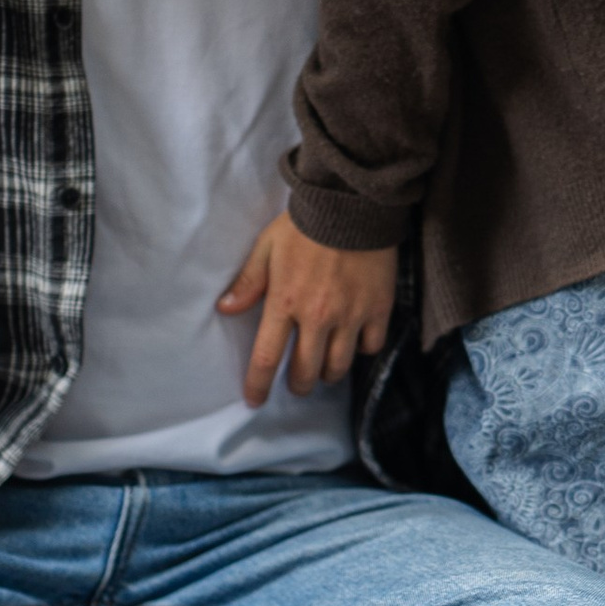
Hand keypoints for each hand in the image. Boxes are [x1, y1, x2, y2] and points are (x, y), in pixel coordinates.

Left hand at [219, 211, 396, 405]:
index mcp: (284, 302)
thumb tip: (225, 309)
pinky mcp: (378, 309)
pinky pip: (370, 346)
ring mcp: (351, 315)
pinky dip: (361, 349)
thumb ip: (249, 281)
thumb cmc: (304, 224)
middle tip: (297, 383)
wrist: (353, 205)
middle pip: (306, 372)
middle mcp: (317, 316)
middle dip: (298, 385)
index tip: (255, 400)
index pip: (267, 357)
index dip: (259, 385)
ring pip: (338, 366)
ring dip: (327, 374)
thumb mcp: (267, 247)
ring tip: (324, 369)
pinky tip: (354, 342)